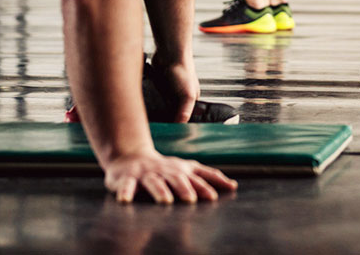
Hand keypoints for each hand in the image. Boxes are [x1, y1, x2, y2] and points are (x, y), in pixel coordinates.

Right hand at [104, 149, 237, 203]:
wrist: (130, 157)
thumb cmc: (165, 169)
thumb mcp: (187, 170)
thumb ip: (208, 178)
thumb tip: (234, 186)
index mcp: (181, 170)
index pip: (197, 176)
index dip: (206, 185)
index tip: (216, 195)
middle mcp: (166, 171)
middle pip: (177, 179)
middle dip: (184, 189)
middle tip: (191, 200)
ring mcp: (146, 174)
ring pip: (154, 182)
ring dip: (160, 191)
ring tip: (166, 201)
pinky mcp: (126, 179)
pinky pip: (126, 186)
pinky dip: (126, 192)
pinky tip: (125, 200)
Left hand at [150, 59, 199, 121]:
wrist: (169, 53)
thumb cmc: (183, 70)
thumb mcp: (187, 95)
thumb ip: (184, 112)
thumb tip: (179, 126)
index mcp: (190, 100)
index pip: (183, 117)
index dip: (177, 124)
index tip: (169, 131)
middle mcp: (180, 97)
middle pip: (171, 113)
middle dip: (165, 118)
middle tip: (158, 126)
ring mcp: (168, 92)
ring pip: (161, 107)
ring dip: (156, 110)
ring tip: (151, 118)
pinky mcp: (158, 87)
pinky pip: (153, 99)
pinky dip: (150, 102)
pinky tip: (146, 106)